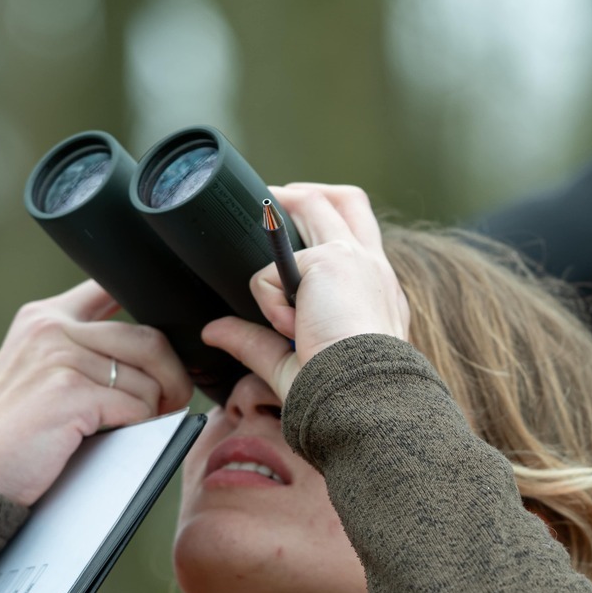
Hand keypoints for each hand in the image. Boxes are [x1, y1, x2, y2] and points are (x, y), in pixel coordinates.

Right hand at [0, 280, 192, 504]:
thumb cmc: (14, 434)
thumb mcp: (37, 372)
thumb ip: (79, 349)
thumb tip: (149, 347)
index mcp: (44, 317)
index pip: (110, 287)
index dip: (151, 310)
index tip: (162, 349)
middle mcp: (51, 328)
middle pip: (148, 337)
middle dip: (174, 375)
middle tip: (172, 401)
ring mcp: (59, 357)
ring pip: (147, 379)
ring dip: (154, 409)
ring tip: (141, 425)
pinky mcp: (69, 391)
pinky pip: (137, 406)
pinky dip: (141, 427)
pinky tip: (121, 436)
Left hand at [200, 182, 409, 401]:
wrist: (365, 397)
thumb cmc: (341, 390)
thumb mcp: (291, 362)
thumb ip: (255, 341)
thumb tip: (214, 331)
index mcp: (377, 297)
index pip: (362, 246)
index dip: (330, 231)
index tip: (300, 245)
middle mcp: (374, 270)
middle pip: (349, 203)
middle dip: (308, 195)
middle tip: (276, 201)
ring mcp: (355, 259)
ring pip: (318, 203)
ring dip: (285, 204)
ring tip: (263, 212)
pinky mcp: (331, 260)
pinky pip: (273, 273)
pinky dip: (268, 300)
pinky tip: (287, 328)